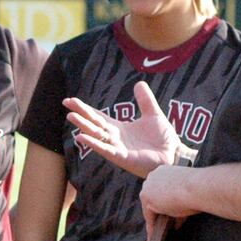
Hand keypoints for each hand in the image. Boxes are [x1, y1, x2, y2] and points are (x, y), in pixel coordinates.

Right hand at [66, 81, 183, 178]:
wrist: (174, 155)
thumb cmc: (163, 139)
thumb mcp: (153, 114)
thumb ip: (145, 100)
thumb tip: (138, 83)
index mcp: (119, 128)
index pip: (98, 117)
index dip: (85, 108)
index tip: (70, 100)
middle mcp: (114, 138)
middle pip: (93, 124)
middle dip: (80, 114)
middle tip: (66, 104)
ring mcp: (117, 148)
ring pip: (96, 135)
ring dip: (83, 126)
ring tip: (71, 116)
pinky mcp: (122, 157)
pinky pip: (105, 149)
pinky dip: (93, 143)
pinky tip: (81, 137)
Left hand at [139, 165, 198, 236]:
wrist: (200, 186)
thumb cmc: (200, 189)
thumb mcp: (188, 196)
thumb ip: (179, 205)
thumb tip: (176, 221)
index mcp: (165, 172)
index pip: (160, 191)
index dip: (163, 205)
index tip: (166, 215)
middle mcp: (153, 176)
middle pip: (153, 200)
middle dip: (157, 214)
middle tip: (160, 228)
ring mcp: (148, 186)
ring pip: (150, 209)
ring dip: (154, 222)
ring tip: (156, 236)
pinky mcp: (147, 197)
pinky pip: (149, 217)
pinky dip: (152, 228)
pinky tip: (154, 238)